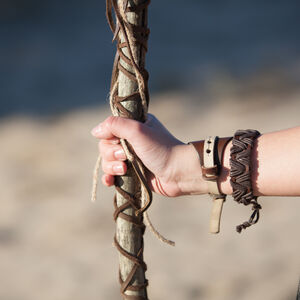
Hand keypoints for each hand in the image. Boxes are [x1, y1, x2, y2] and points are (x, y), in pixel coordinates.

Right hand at [91, 114, 207, 196]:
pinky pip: (112, 174)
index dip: (109, 137)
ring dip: (111, 167)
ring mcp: (131, 158)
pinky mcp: (132, 173)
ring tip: (125, 170)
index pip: (109, 129)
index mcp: (134, 126)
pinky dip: (109, 177)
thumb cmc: (161, 149)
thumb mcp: (138, 131)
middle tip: (125, 157)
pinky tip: (110, 181)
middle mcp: (131, 141)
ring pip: (107, 161)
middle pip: (105, 146)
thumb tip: (95, 131)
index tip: (119, 142)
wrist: (178, 173)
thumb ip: (115, 125)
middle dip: (112, 154)